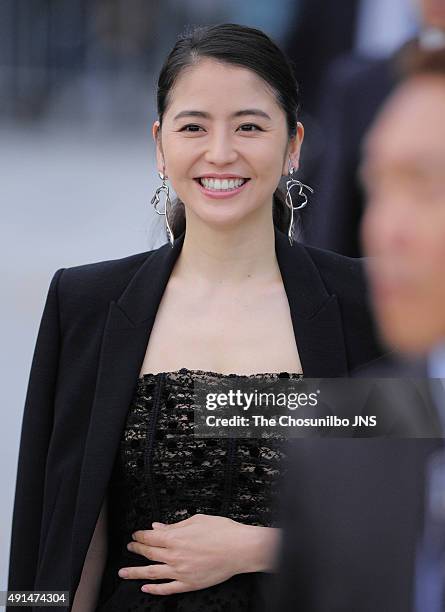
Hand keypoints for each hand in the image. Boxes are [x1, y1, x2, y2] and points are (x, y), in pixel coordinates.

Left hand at [118, 513, 278, 594]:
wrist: (240, 549)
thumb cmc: (222, 531)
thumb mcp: (196, 521)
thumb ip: (174, 526)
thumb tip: (158, 527)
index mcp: (175, 538)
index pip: (150, 537)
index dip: (140, 536)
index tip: (135, 535)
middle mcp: (174, 556)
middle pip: (149, 553)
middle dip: (137, 550)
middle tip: (130, 548)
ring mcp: (180, 572)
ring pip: (152, 573)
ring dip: (135, 573)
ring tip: (123, 573)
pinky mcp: (189, 584)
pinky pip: (167, 589)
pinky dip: (154, 589)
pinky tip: (146, 588)